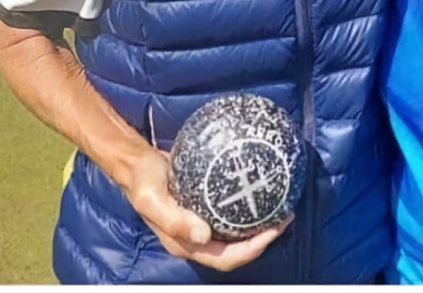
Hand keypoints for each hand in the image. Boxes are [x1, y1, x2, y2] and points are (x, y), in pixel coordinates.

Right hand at [123, 147, 291, 271]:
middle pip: (235, 251)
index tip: (273, 231)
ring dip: (259, 226)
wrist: (136, 163)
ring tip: (281, 207)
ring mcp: (200, 224)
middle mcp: (195, 238)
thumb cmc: (142, 180)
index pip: (225, 259)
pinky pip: (230, 215)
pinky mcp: (204, 208)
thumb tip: (204, 235)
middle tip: (286, 217)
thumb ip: (174, 219)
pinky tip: (261, 193)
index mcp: (185, 243)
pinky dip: (249, 208)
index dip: (251, 251)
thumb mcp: (152, 198)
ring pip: (235, 234)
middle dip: (263, 239)